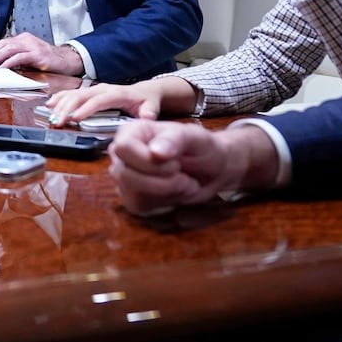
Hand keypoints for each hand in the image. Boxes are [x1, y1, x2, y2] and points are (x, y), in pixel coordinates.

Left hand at [0, 33, 83, 74]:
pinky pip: (20, 57)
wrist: (66, 60)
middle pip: (4, 44)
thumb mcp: (29, 56)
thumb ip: (17, 58)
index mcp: (24, 39)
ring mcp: (32, 46)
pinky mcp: (37, 54)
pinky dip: (9, 62)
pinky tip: (3, 67)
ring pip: (9, 49)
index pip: (4, 42)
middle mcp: (27, 40)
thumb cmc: (48, 60)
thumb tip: (0, 65)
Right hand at [46, 76, 197, 124]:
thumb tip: (147, 117)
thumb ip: (149, 112)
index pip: (98, 100)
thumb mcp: (151, 107)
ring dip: (60, 103)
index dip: (86, 109)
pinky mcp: (88, 92)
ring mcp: (93, 89)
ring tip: (50, 114)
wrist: (144, 92)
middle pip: (80, 96)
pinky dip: (59, 98)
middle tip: (58, 121)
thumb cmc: (146, 101)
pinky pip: (70, 93)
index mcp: (116, 93)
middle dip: (67, 108)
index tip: (75, 118)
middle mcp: (102, 88)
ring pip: (73, 94)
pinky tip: (49, 105)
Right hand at [107, 121, 276, 215]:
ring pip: (132, 194)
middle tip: (186, 178)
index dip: (149, 163)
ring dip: (165, 195)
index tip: (175, 163)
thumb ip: (176, 142)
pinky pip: (140, 209)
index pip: (122, 150)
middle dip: (162, 183)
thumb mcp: (196, 139)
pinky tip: (179, 195)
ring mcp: (128, 177)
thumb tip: (157, 151)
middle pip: (125, 176)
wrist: (218, 167)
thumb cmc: (207, 148)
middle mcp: (124, 154)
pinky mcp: (138, 197)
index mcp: (133, 132)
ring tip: (186, 184)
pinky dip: (163, 206)